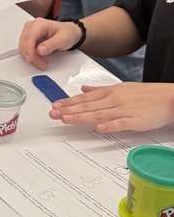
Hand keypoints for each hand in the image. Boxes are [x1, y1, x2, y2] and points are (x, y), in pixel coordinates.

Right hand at [19, 18, 81, 68]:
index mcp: (39, 24)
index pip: (29, 38)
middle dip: (32, 56)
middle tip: (42, 64)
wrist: (68, 32)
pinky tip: (39, 58)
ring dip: (31, 57)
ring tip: (42, 61)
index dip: (29, 50)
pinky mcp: (28, 37)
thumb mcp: (63, 39)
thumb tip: (40, 50)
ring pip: (23, 47)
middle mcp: (31, 26)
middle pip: (24, 43)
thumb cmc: (66, 33)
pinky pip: (24, 48)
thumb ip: (51, 44)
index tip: (32, 60)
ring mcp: (28, 31)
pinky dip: (30, 55)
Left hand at [49, 84, 173, 133]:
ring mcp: (125, 109)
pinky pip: (121, 123)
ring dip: (82, 117)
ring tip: (66, 119)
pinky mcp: (136, 120)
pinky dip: (110, 125)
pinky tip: (99, 129)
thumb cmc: (146, 94)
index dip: (69, 102)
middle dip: (69, 110)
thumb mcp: (121, 87)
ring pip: (99, 114)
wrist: (169, 98)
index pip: (85, 98)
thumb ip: (100, 90)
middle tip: (53, 114)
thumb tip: (83, 89)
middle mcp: (115, 99)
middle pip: (88, 106)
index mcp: (111, 91)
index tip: (55, 105)